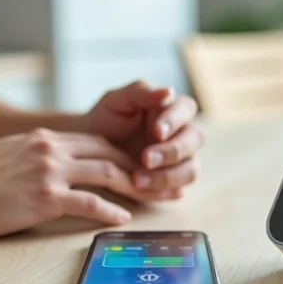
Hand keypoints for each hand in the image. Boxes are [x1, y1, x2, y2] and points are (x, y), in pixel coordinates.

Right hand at [0, 128, 177, 238]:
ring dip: (133, 185)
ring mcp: (49, 172)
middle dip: (135, 166)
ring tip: (150, 197)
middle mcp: (50, 149)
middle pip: (107, 152)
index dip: (119, 154)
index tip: (135, 166)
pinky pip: (89, 202)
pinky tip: (122, 218)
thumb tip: (45, 169)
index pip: (93, 141)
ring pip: (106, 172)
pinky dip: (111, 210)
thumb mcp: (5, 155)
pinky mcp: (45, 197)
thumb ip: (31, 157)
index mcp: (42, 139)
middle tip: (155, 180)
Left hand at [84, 81, 204, 197]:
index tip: (156, 132)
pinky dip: (162, 192)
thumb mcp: (116, 101)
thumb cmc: (105, 120)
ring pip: (191, 169)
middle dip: (172, 151)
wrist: (88, 149)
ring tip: (137, 180)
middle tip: (145, 159)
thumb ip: (140, 92)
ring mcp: (180, 160)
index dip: (174, 121)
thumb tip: (169, 91)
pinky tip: (143, 190)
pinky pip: (178, 189)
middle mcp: (182, 133)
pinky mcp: (172, 182)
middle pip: (194, 140)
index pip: (186, 109)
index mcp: (172, 108)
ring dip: (167, 176)